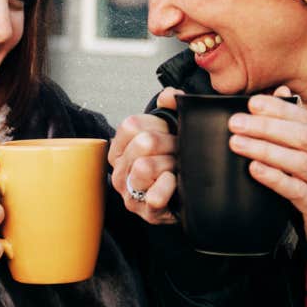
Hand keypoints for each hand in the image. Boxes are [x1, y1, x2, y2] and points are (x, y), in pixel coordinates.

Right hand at [109, 87, 181, 224]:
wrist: (187, 194)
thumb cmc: (173, 159)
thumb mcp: (170, 129)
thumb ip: (170, 106)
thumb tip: (169, 95)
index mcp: (120, 148)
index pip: (132, 125)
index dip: (157, 124)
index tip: (168, 132)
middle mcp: (119, 171)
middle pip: (143, 143)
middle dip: (169, 144)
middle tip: (178, 151)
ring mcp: (129, 193)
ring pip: (145, 167)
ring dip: (170, 165)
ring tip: (177, 167)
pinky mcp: (145, 212)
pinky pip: (155, 196)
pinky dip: (168, 187)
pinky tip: (174, 183)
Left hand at [228, 86, 306, 240]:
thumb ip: (293, 123)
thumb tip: (281, 91)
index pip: (304, 118)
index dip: (279, 109)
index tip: (252, 103)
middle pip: (301, 136)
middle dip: (267, 127)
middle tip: (236, 123)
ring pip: (299, 161)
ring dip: (266, 149)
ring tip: (238, 144)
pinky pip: (297, 190)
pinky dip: (274, 177)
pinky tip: (255, 169)